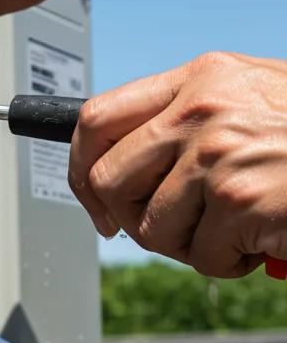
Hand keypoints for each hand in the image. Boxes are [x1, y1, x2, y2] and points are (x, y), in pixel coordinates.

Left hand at [69, 52, 286, 277]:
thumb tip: (125, 155)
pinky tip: (262, 240)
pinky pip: (201, 256)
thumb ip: (188, 116)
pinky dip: (229, 263)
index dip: (80, 166)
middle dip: (130, 217)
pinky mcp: (240, 200)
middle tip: (171, 227)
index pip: (96, 118)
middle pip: (107, 179)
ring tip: (235, 228)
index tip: (93, 197)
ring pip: (151, 228)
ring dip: (190, 244)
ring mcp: (218, 155)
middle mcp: (201, 109)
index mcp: (198, 78)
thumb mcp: (252, 98)